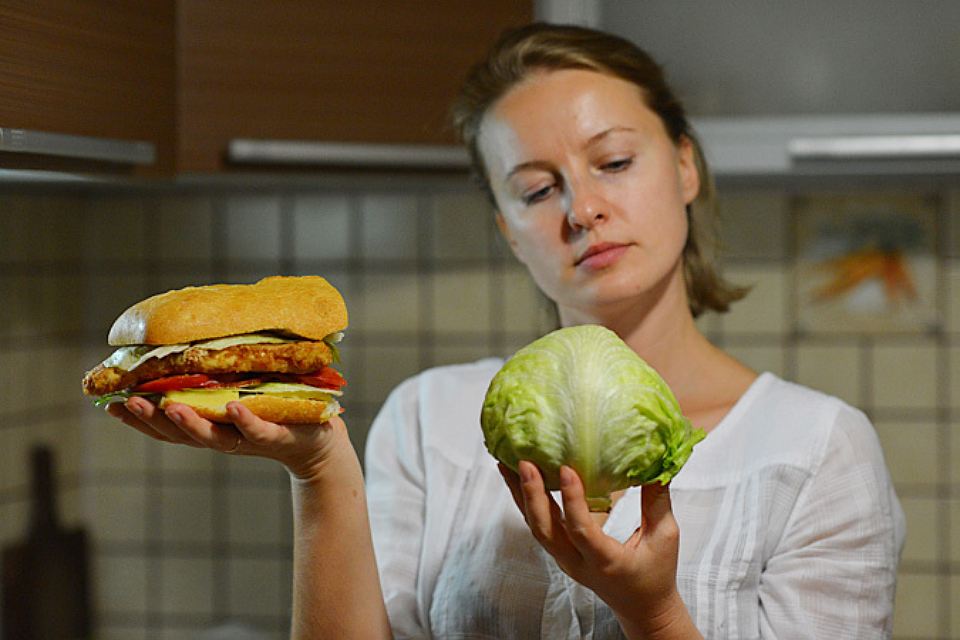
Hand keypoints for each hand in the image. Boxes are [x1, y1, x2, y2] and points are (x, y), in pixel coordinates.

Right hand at [106, 397, 349, 479]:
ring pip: (214, 436)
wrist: (320, 439)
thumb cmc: (274, 410)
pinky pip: (259, 429)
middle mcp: (224, 434)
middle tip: (128, 404)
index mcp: (210, 424)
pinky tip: (233, 407)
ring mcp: (249, 437)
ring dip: (190, 423)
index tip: (112, 404)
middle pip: (181, 433)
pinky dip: (246, 421)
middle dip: (152, 420)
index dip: (139, 419)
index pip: (167, 425)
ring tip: (170, 407)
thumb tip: (190, 333)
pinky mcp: (279, 434)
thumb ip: (216, 374)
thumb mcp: (240, 390)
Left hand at [499, 461, 698, 638]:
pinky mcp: (560, 553)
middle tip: (524, 462)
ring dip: (520, 496)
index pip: (582, 532)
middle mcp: (578, 563)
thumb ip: (658, 501)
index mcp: (607, 562)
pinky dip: (526, 502)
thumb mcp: (665, 538)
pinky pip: (539, 526)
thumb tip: (656, 465)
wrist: (641, 607)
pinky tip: (518, 479)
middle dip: (532, 495)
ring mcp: (565, 560)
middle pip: (545, 531)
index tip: (566, 469)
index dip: (573, 500)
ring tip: (507, 464)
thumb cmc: (656, 573)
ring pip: (535, 528)